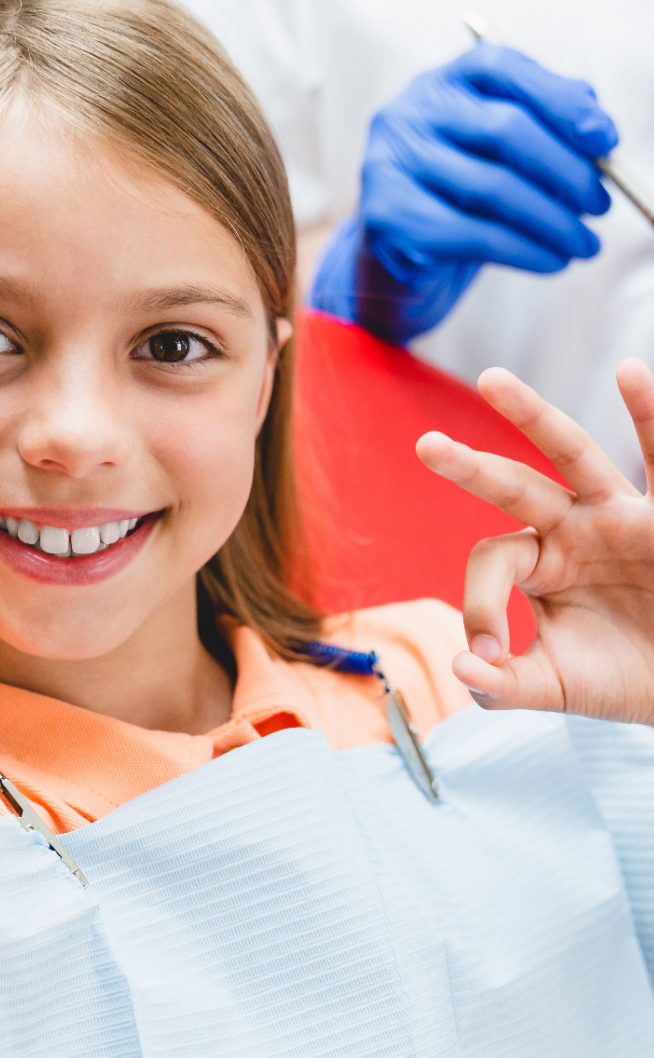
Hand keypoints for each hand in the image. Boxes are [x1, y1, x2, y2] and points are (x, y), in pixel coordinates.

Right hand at [310, 43, 618, 342]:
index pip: (502, 68)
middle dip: (566, 170)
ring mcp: (387, 165)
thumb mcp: (497, 153)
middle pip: (504, 128)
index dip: (561, 101)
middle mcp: (405, 115)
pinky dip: (524, 251)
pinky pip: (472, 234)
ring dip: (553, 221)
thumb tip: (599, 136)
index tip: (606, 142)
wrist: (394, 258)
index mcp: (437, 83)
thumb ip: (544, 125)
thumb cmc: (456, 197)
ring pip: (492, 188)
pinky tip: (552, 261)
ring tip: (584, 243)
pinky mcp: (386, 218)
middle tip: (600, 205)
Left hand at [417, 361, 653, 724]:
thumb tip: (460, 670)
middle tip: (426, 446)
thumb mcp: (554, 686)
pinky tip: (628, 371)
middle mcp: (569, 528)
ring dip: (532, 416)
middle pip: (511, 485)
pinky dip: (647, 414)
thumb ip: (502, 686)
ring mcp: (617, 516)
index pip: (490, 560)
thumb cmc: (622, 678)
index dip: (478, 605)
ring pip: (571, 456)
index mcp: (536, 563)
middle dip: (469, 466)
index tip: (487, 656)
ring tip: (491, 380)